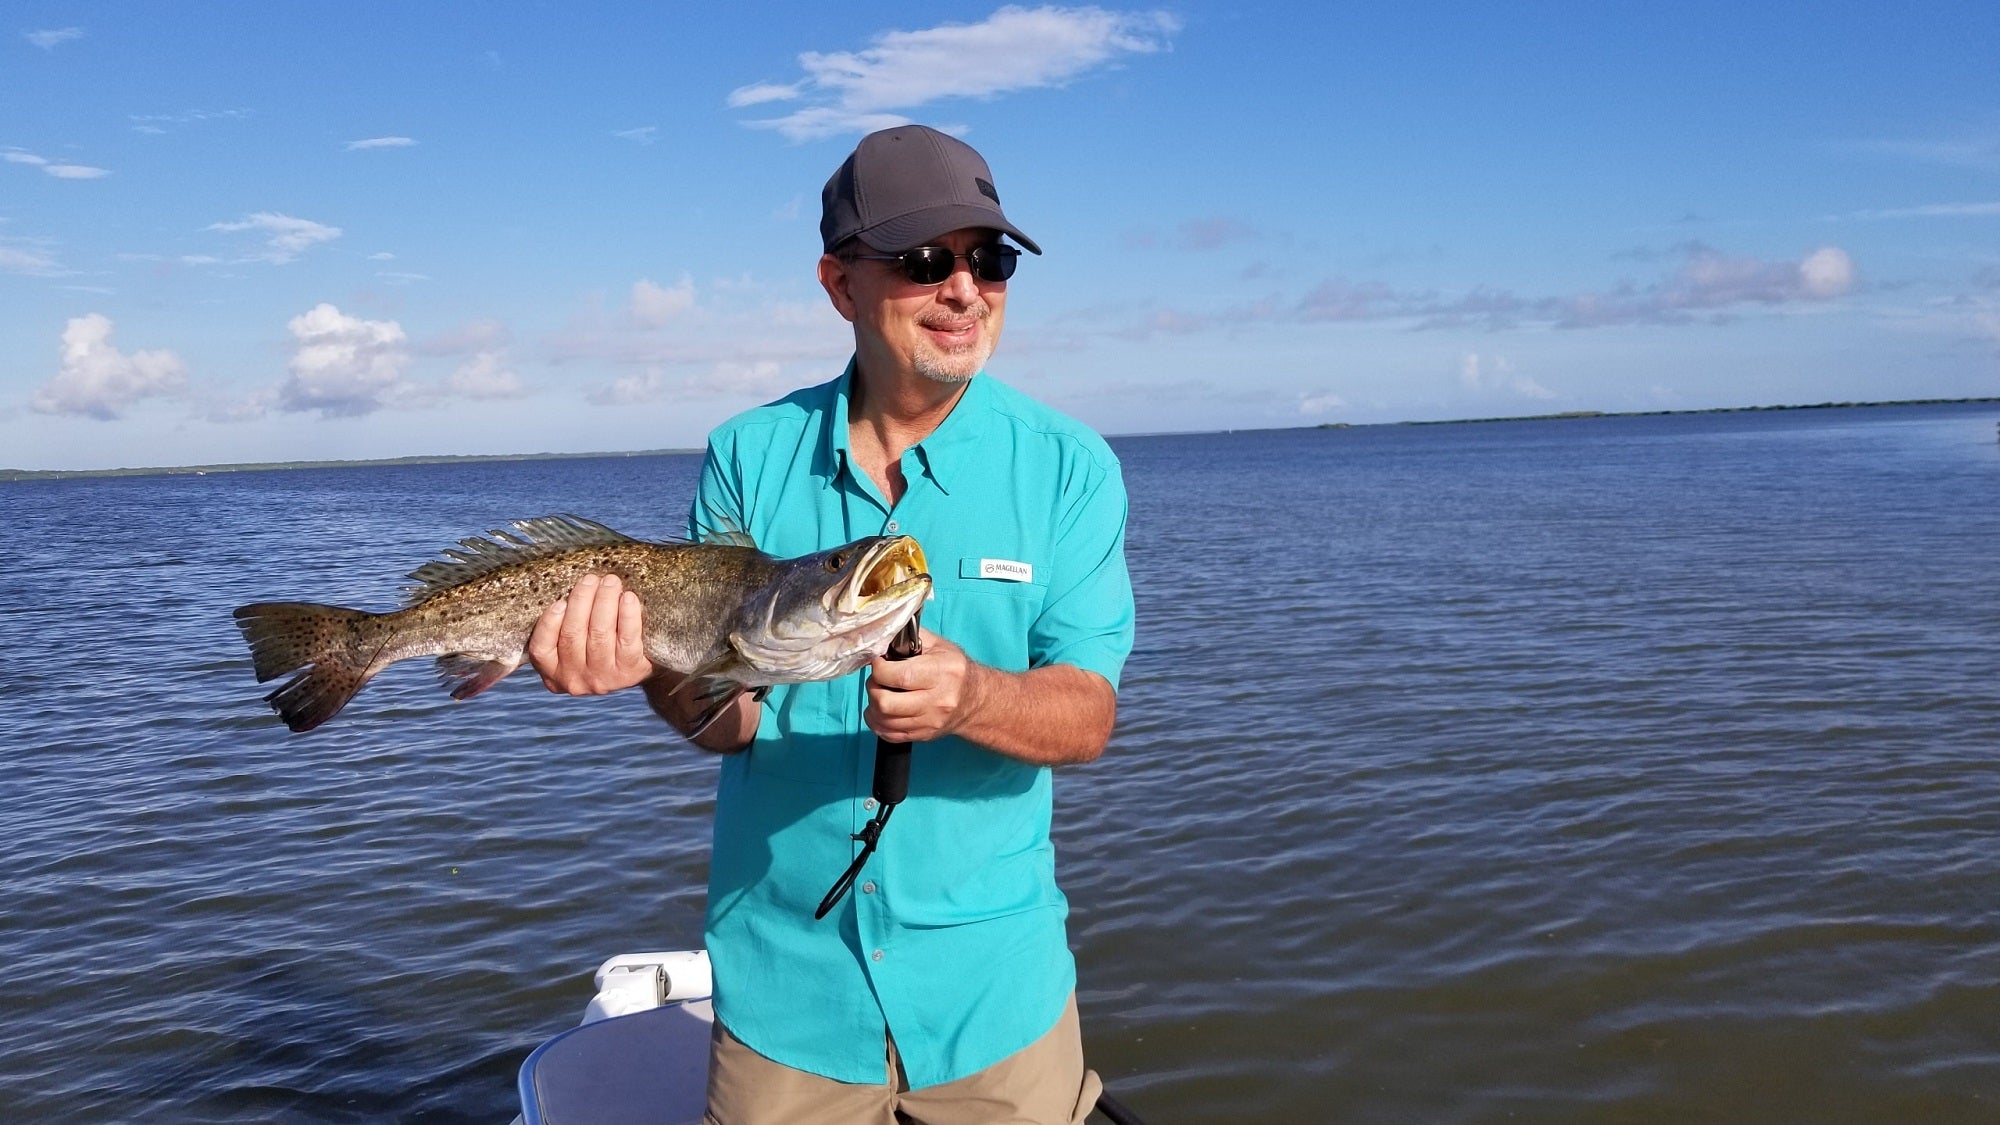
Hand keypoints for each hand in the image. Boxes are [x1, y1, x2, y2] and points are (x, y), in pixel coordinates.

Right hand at [526, 574, 652, 694]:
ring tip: (610, 582)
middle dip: (581, 600)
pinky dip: (627, 615)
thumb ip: (565, 623)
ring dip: (604, 602)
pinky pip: (627, 639)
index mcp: (553, 672)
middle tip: (590, 579)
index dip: (549, 623)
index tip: (560, 601)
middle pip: (573, 635)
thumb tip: (570, 587)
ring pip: (599, 634)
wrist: (638, 668)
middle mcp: (575, 679)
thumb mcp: (575, 643)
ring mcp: (602, 678)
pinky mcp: (629, 672)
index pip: (541, 648)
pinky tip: (628, 598)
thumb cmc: (600, 646)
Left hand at [864, 627, 984, 742]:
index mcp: (942, 672)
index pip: (900, 676)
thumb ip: (909, 637)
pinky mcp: (923, 735)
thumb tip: (882, 635)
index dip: (879, 669)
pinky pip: (888, 735)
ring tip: (881, 693)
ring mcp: (930, 722)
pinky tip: (882, 711)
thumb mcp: (938, 645)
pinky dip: (878, 722)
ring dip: (873, 706)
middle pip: (886, 703)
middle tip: (878, 680)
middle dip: (873, 688)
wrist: (975, 701)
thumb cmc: (953, 669)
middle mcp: (937, 701)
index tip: (879, 663)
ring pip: (884, 720)